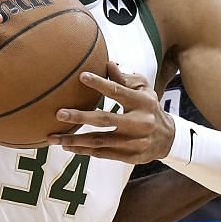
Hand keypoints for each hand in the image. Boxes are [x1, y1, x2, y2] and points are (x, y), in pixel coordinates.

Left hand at [51, 65, 172, 162]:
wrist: (167, 139)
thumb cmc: (149, 108)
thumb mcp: (143, 90)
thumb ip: (124, 79)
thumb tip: (108, 64)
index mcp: (142, 102)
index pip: (118, 91)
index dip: (100, 84)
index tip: (81, 76)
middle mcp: (140, 123)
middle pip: (105, 120)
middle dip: (80, 117)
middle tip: (59, 113)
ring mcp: (135, 142)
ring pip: (100, 142)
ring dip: (75, 140)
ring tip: (53, 137)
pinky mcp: (130, 157)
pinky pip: (102, 154)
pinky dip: (83, 151)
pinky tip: (67, 146)